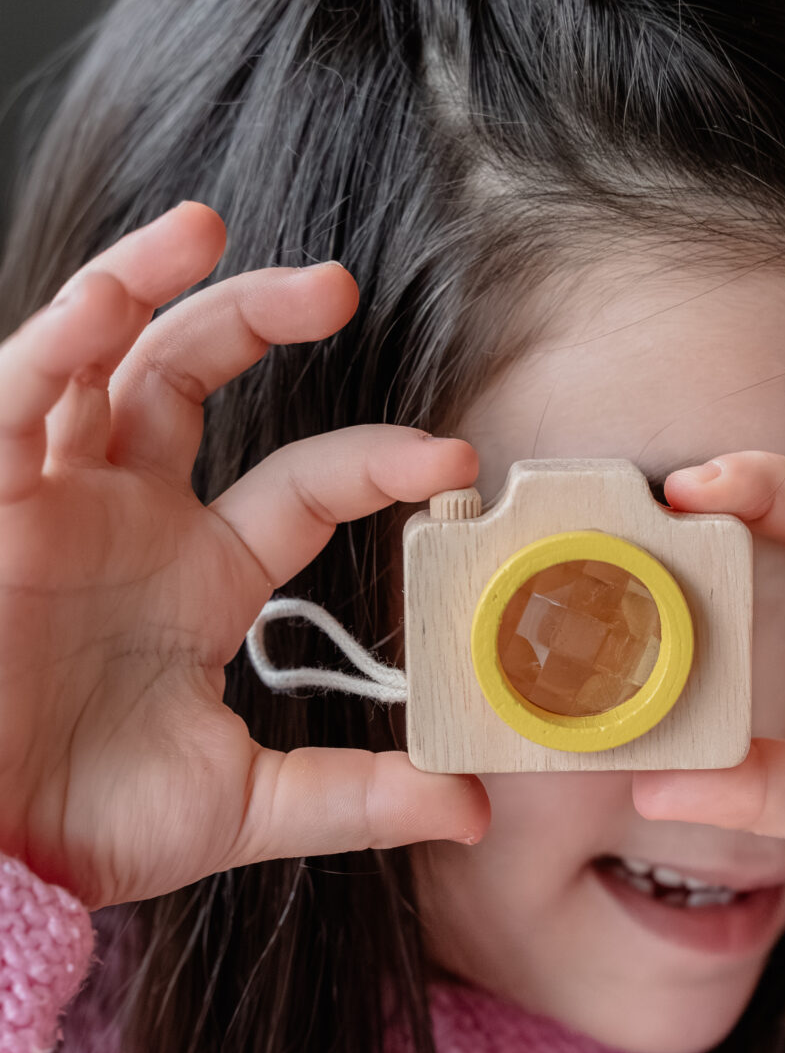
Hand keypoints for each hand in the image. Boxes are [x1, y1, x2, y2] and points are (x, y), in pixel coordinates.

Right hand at [0, 203, 487, 910]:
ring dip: (146, 282)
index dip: (377, 463)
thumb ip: (354, 795)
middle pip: (194, 376)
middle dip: (258, 317)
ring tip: (209, 228)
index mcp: (204, 577)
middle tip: (337, 289)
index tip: (454, 463)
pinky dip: (59, 337)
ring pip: (100, 356)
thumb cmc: (91, 824)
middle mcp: (133, 518)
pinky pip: (19, 394)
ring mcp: (58, 501)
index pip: (305, 483)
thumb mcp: (245, 805)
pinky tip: (110, 299)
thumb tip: (472, 810)